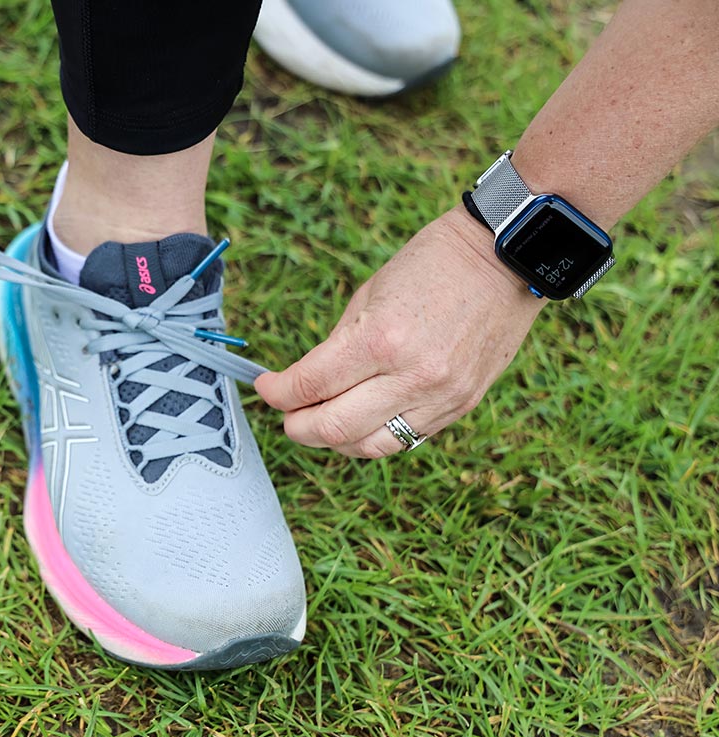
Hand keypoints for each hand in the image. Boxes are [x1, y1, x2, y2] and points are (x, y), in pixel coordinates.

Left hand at [255, 207, 545, 457]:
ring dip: (334, 440)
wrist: (504, 258)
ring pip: (369, 446)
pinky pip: (406, 439)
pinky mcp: (460, 406)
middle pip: (333, 428)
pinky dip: (374, 436)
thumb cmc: (431, 264)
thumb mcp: (369, 294)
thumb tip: (305, 383)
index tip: (266, 387)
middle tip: (287, 414)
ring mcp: (440, 396)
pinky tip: (360, 421)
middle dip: (297, 426)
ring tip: (320, 422)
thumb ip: (336, 346)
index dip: (277, 393)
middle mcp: (411, 376)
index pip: (309, 386)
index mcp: (380, 339)